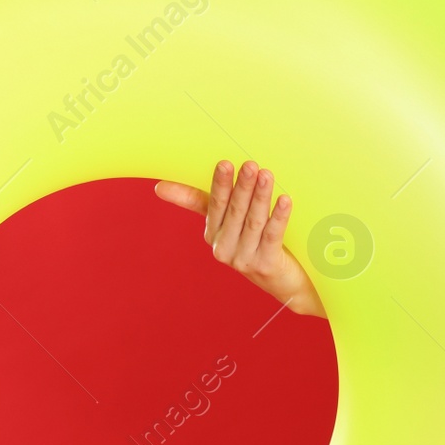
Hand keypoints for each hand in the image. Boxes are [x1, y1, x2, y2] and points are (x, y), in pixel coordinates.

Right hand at [154, 159, 325, 317]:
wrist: (280, 280)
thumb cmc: (252, 243)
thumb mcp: (226, 222)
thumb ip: (201, 201)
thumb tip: (159, 187)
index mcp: (213, 234)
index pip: (214, 205)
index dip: (220, 185)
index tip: (224, 164)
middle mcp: (224, 248)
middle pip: (235, 212)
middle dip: (242, 187)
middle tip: (250, 165)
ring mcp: (244, 259)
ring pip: (253, 222)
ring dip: (260, 197)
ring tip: (266, 175)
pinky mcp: (266, 265)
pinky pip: (272, 236)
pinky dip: (278, 217)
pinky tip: (285, 200)